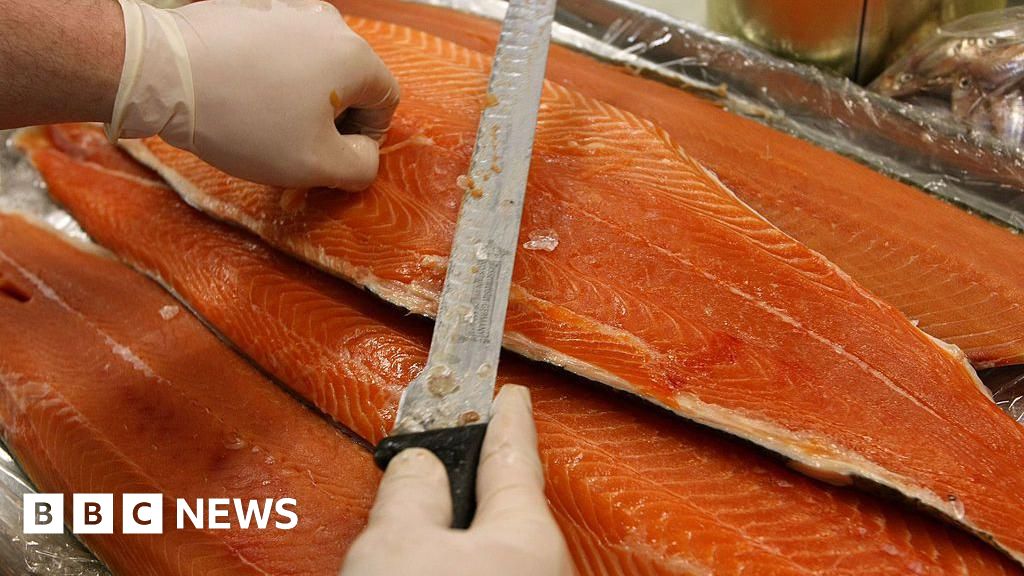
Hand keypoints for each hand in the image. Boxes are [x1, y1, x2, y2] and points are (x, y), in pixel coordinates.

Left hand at [108, 0, 398, 189]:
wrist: (165, 71)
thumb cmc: (247, 121)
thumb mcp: (316, 165)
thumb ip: (361, 167)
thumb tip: (364, 154)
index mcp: (356, 56)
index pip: (386, 102)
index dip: (365, 138)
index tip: (329, 155)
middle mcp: (329, 22)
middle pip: (350, 80)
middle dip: (330, 117)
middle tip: (294, 145)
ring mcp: (288, 9)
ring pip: (313, 64)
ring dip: (300, 96)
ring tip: (261, 121)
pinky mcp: (252, 7)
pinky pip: (278, 48)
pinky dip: (270, 74)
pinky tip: (239, 95)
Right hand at [340, 385, 574, 575]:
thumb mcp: (398, 545)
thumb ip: (409, 493)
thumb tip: (418, 463)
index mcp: (529, 534)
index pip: (514, 456)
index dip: (507, 419)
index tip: (512, 395)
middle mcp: (542, 566)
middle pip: (504, 505)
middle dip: (472, 481)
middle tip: (450, 452)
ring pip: (490, 547)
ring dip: (457, 531)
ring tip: (418, 528)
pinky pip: (484, 571)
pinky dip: (455, 561)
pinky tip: (427, 568)